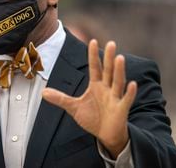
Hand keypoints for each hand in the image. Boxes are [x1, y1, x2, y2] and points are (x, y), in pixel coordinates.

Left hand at [42, 40, 136, 157]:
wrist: (105, 134)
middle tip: (111, 43)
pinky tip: (132, 84)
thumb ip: (60, 98)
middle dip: (108, 58)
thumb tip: (43, 92)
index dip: (93, 55)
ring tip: (120, 58)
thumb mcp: (74, 107)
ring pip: (117, 82)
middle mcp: (107, 88)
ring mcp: (115, 98)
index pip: (95, 67)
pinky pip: (126, 100)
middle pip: (108, 71)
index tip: (92, 41)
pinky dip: (130, 92)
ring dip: (119, 71)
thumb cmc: (93, 118)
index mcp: (96, 85)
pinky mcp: (121, 109)